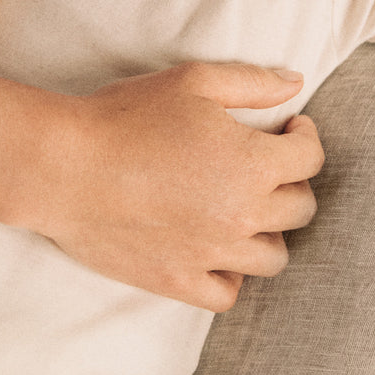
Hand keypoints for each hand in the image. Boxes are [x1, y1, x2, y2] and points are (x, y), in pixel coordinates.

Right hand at [29, 62, 322, 311]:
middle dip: (292, 181)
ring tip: (244, 208)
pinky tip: (216, 247)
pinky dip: (232, 273)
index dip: (305, 137)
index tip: (290, 128)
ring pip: (274, 257)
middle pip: (300, 209)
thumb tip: (297, 82)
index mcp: (252, 164)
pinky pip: (229, 293)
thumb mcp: (193, 81)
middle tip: (266, 164)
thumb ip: (252, 83)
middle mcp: (242, 216)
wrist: (64, 168)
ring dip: (268, 230)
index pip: (310, 159)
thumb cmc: (126, 117)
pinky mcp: (179, 281)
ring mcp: (212, 255)